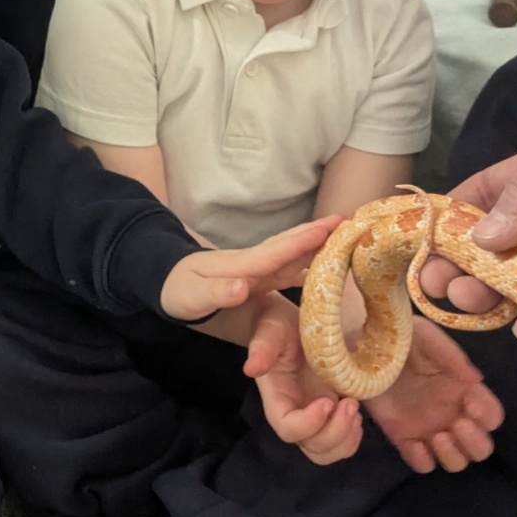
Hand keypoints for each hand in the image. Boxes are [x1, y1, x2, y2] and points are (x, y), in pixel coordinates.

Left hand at [160, 217, 339, 320]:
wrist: (166, 283)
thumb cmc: (179, 291)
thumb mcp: (192, 297)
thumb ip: (215, 293)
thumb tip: (240, 288)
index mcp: (241, 266)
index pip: (276, 252)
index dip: (302, 242)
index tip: (328, 228)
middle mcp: (254, 263)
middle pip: (290, 245)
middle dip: (319, 233)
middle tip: (349, 220)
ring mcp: (258, 269)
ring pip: (293, 253)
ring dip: (318, 243)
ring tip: (346, 233)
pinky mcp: (259, 278)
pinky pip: (289, 266)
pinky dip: (309, 260)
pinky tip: (326, 265)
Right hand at [245, 293, 363, 463]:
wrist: (291, 323)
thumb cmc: (277, 324)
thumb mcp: (269, 329)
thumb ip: (261, 347)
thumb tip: (250, 369)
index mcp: (276, 398)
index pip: (288, 428)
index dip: (308, 424)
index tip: (327, 401)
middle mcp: (293, 413)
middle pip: (312, 446)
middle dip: (335, 433)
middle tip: (350, 403)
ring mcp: (312, 417)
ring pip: (327, 451)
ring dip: (345, 439)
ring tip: (354, 409)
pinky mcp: (329, 415)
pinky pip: (340, 443)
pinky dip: (352, 437)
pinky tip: (357, 413)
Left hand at [364, 317, 502, 473]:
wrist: (359, 347)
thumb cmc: (399, 339)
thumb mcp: (425, 336)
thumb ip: (450, 354)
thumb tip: (474, 379)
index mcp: (462, 391)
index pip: (491, 415)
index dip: (487, 416)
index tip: (471, 407)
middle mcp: (451, 414)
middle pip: (480, 447)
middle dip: (475, 442)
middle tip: (458, 425)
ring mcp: (427, 429)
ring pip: (455, 461)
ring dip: (453, 455)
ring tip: (439, 436)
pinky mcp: (403, 438)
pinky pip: (421, 463)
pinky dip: (422, 461)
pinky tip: (413, 444)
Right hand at [418, 152, 516, 332]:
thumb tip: (482, 237)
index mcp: (504, 192)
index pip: (458, 207)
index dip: (433, 229)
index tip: (413, 250)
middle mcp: (513, 230)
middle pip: (474, 252)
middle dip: (452, 270)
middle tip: (436, 284)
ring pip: (502, 284)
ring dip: (483, 299)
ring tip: (470, 303)